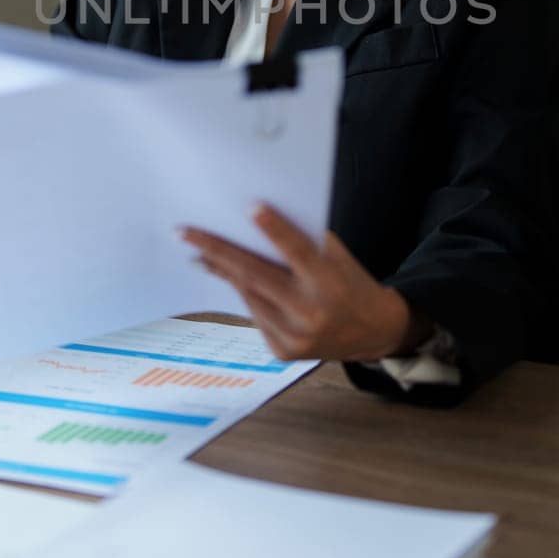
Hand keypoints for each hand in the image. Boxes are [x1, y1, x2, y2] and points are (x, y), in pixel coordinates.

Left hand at [178, 204, 430, 362]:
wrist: (372, 334)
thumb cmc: (352, 283)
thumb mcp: (339, 258)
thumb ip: (307, 241)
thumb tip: (259, 217)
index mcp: (331, 285)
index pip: (298, 252)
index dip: (275, 229)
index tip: (250, 206)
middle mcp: (311, 314)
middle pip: (256, 275)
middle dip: (216, 251)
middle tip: (185, 232)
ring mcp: (294, 337)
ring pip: (248, 295)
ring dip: (223, 271)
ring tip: (199, 253)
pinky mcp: (282, 351)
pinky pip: (255, 313)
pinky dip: (244, 292)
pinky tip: (231, 277)